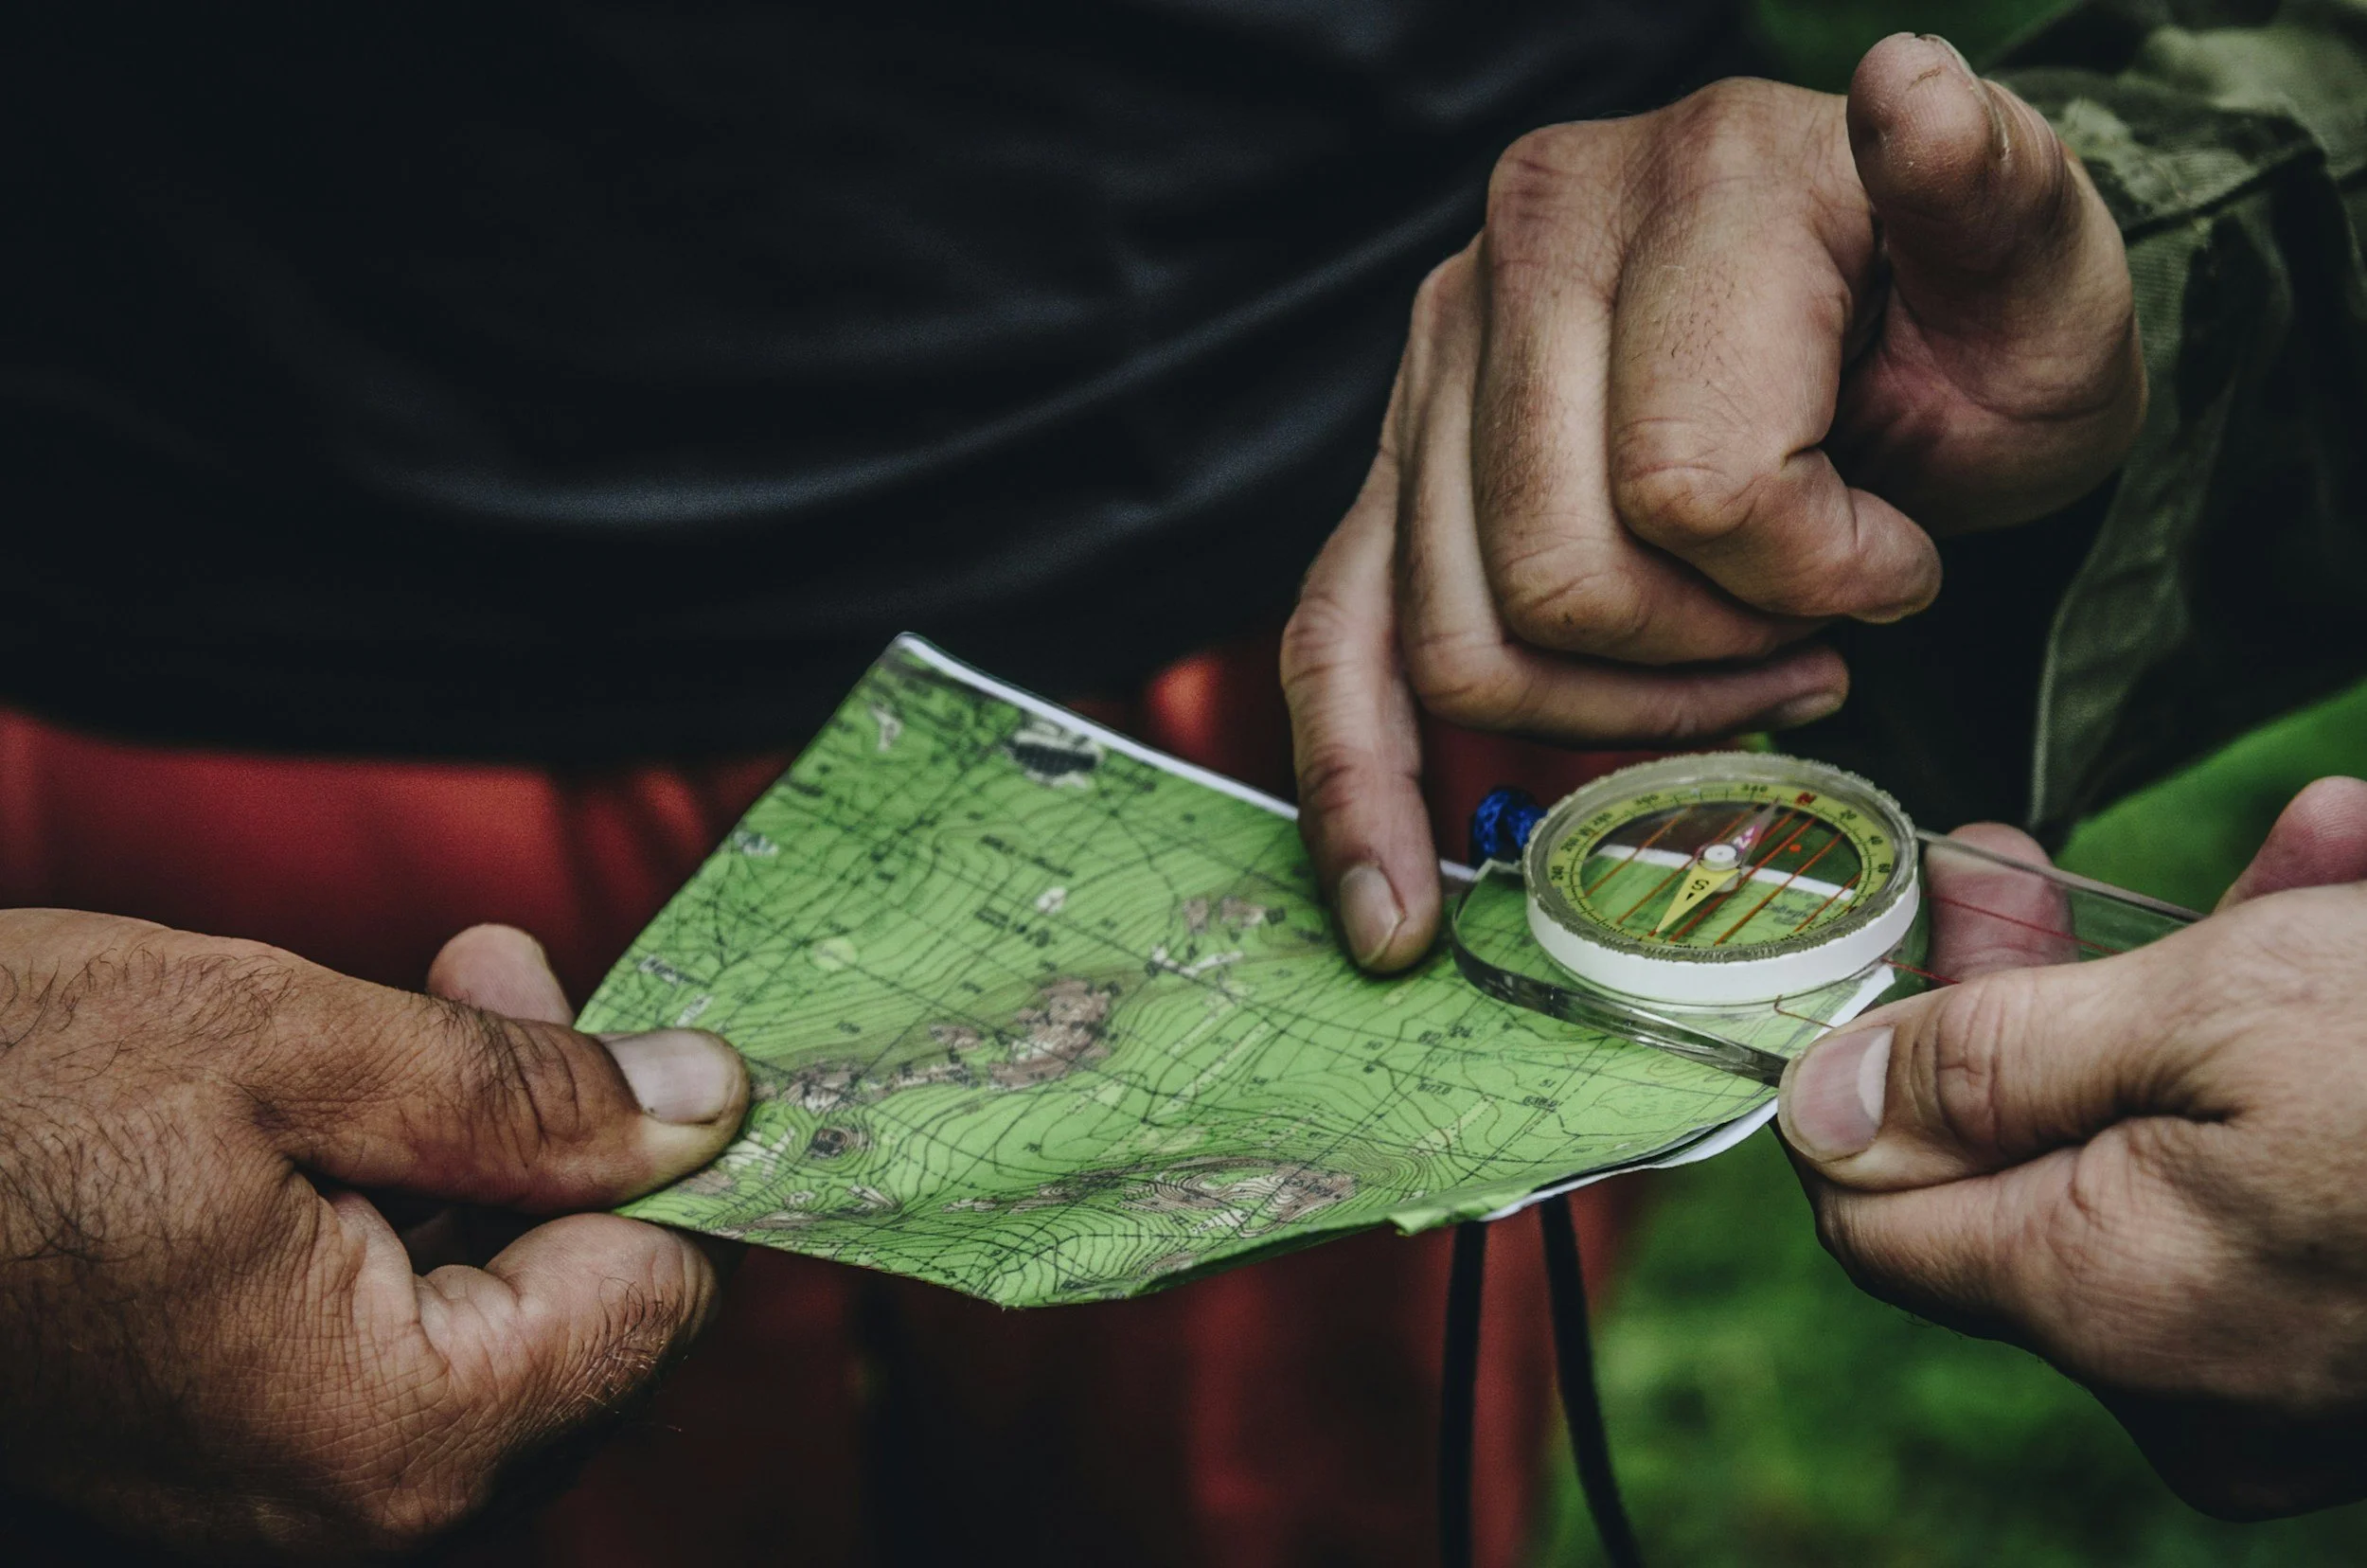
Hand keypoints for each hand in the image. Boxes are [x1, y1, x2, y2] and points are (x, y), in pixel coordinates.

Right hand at [0, 912, 748, 1557]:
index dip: (656, 1151)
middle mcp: (367, 1513)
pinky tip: (362, 1102)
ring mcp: (301, 1500)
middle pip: (594, 1321)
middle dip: (569, 1137)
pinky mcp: (249, 1458)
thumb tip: (710, 1105)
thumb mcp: (288, 1045)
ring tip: (428, 1005)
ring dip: (492, 1155)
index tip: (613, 1030)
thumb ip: (528, 1095)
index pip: (663, 1303)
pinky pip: (406, 1342)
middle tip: (495, 976)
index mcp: (400, 1436)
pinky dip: (413, 1212)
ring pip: (507, 1320)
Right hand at [1282, 33, 2143, 969]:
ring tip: (1718, 680)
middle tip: (1808, 646)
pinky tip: (1390, 904)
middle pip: (1557, 577)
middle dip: (1706, 663)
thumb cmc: (1975, 326)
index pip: (1693, 483)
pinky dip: (1357, 786)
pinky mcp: (1398, 462)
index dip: (1817, 582)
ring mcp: (1441, 357)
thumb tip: (1912, 88)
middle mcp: (1529, 245)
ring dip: (1606, 716)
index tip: (1902, 564)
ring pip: (1460, 638)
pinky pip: (1334, 639)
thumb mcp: (2038, 266)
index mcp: (1690, 183)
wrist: (1901, 322)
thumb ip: (1988, 188)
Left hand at [1780, 778, 2366, 1517]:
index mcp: (2104, 1302)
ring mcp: (2285, 1369)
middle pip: (2024, 1159)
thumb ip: (1992, 1060)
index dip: (1867, 1062)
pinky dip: (2302, 1050)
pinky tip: (2357, 902)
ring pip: (2172, 1146)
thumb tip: (1816, 1097)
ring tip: (2298, 858)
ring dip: (2207, 983)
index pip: (1874, 1208)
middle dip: (2043, 986)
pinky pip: (2288, 1183)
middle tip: (2028, 860)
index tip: (1904, 935)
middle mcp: (2180, 1373)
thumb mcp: (2214, 1013)